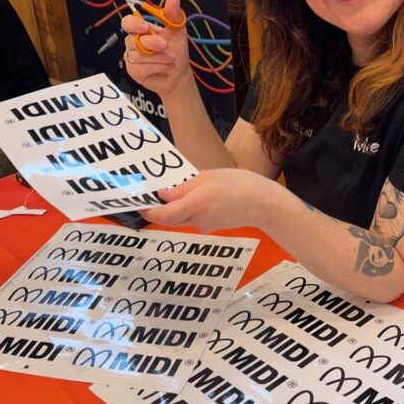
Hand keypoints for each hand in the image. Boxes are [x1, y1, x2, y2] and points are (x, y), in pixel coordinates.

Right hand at [122, 0, 191, 100]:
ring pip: (137, 55)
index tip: (145, 27)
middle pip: (131, 40)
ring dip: (157, 57)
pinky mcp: (133, 70)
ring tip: (171, 57)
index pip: (127, 22)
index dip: (133, 24)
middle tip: (165, 45)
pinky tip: (165, 66)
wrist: (179, 73)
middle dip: (150, 42)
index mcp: (141, 29)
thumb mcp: (177, 30)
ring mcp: (132, 56)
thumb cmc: (176, 50)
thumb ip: (173, 14)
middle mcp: (133, 42)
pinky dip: (156, 66)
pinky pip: (140, 68)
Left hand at [140, 169, 277, 231]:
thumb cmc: (240, 184)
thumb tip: (163, 195)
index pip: (164, 214)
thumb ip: (184, 187)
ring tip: (181, 189)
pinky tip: (201, 196)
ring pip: (182, 217)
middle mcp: (198, 219)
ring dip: (177, 207)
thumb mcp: (209, 177)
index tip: (139, 202)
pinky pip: (195, 217)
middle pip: (170, 218)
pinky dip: (191, 208)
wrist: (264, 204)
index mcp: (196, 204)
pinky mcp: (212, 226)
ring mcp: (205, 225)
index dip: (149, 210)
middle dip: (159, 209)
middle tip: (150, 195)